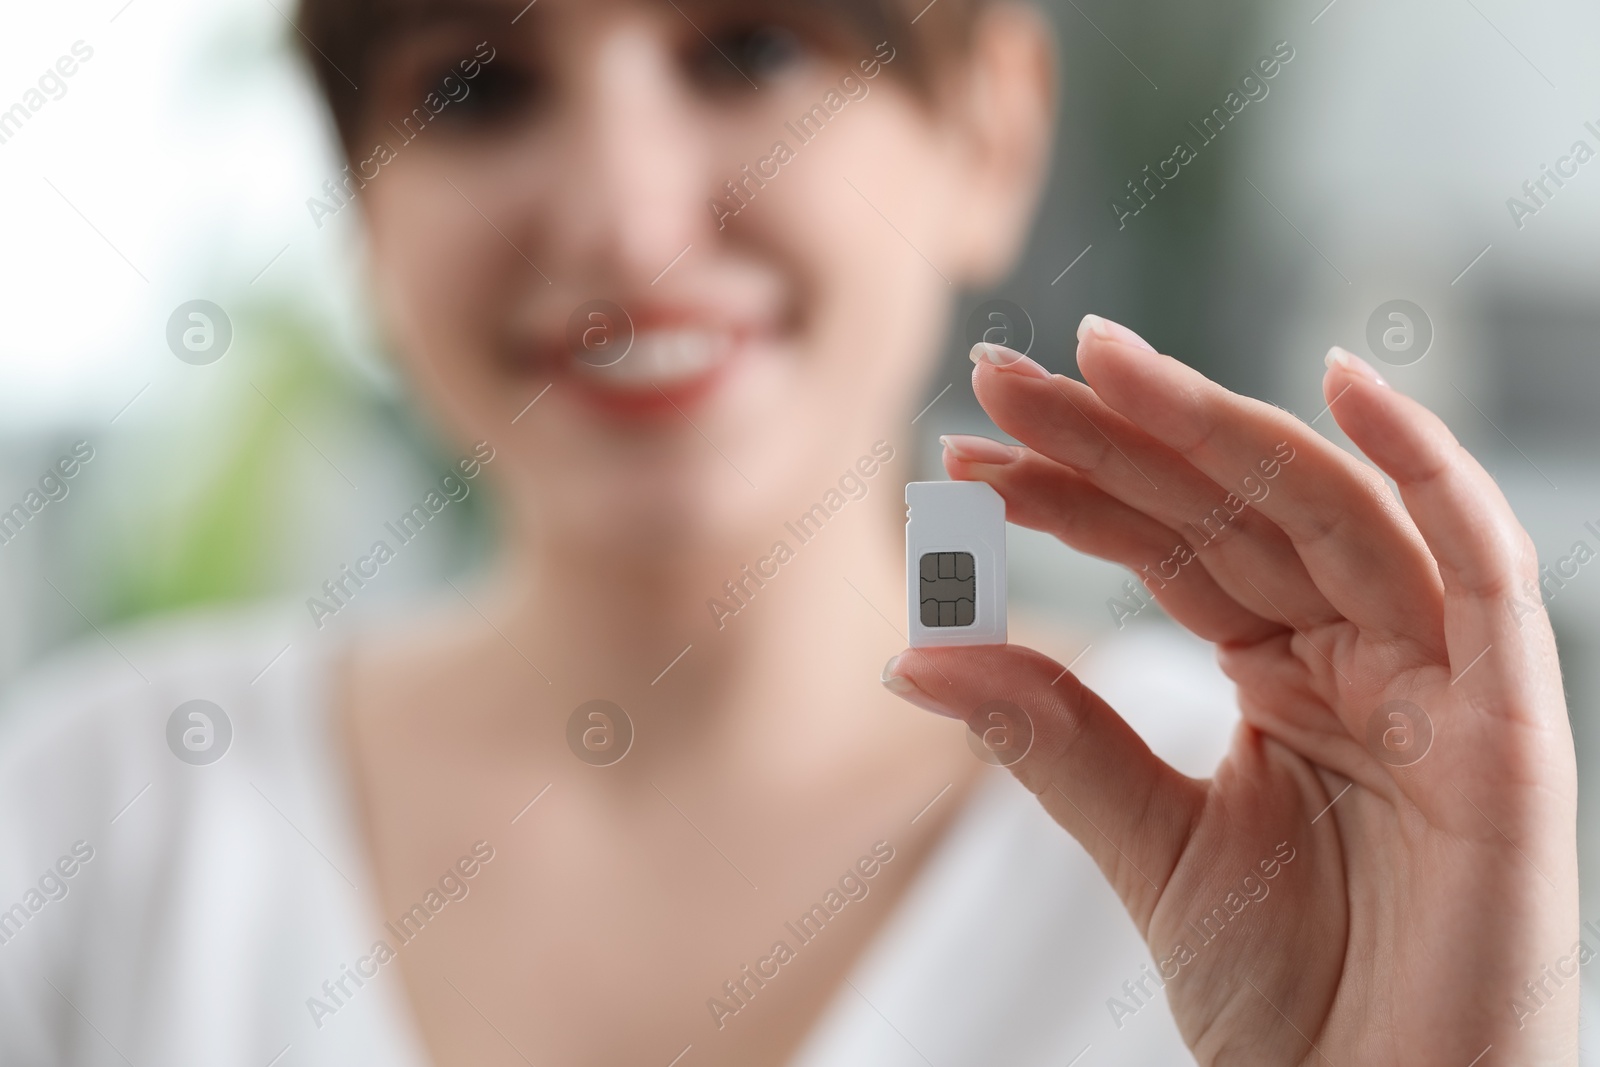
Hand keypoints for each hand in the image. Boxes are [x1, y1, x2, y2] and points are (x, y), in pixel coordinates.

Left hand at [882, 315, 1578, 1063]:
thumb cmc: (1290, 994)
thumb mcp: (1148, 842)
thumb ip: (1050, 736)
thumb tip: (914, 652)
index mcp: (1284, 673)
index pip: (1170, 545)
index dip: (1071, 491)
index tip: (965, 453)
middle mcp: (1359, 652)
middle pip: (1232, 506)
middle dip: (1118, 434)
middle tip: (1003, 375)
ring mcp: (1437, 676)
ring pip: (1323, 511)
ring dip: (1216, 427)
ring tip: (1099, 362)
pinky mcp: (1510, 719)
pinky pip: (1481, 567)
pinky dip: (1429, 469)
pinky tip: (1341, 384)